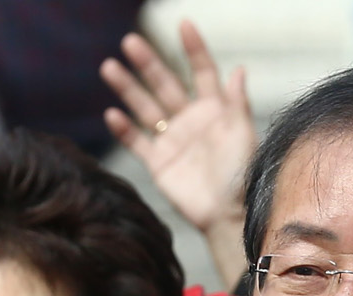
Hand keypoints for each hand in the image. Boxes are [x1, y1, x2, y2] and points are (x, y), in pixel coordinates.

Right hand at [102, 21, 255, 285]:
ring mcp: (172, 140)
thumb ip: (236, 102)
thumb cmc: (243, 174)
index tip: (184, 24)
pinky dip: (124, 129)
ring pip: (145, 107)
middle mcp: (190, 119)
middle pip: (165, 83)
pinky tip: (112, 114)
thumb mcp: (244, 134)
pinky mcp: (158, 163)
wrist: (229, 214)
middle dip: (148, 63)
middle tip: (130, 41)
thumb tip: (237, 68)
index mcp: (214, 109)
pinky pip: (138, 142)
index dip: (193, 48)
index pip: (201, 71)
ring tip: (109, 67)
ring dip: (128, 88)